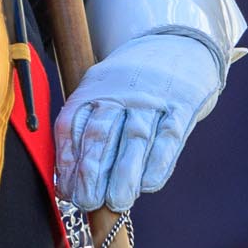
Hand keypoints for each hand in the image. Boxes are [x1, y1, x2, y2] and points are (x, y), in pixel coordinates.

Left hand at [53, 31, 223, 213]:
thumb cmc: (131, 83)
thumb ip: (86, 128)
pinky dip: (158, 163)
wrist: (177, 45)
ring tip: (115, 202)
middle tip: (86, 202)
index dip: (67, 161)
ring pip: (135, 138)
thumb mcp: (101, 90)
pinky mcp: (182, 106)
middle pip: (101, 134)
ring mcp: (152, 99)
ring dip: (123, 174)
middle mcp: (120, 93)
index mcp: (92, 89)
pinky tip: (148, 186)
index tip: (66, 192)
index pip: (71, 126)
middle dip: (91, 172)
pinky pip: (169, 137)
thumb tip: (70, 181)